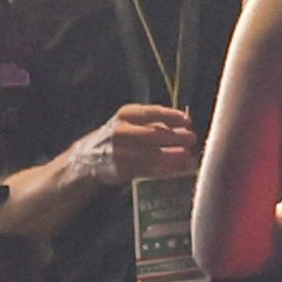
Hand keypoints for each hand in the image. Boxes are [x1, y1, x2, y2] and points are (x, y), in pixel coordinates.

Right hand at [67, 104, 194, 194]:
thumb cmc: (121, 135)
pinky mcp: (120, 168)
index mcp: (126, 114)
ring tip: (187, 156)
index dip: (172, 116)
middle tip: (192, 138)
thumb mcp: (132, 122)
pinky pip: (146, 169)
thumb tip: (185, 124)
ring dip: (172, 155)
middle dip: (175, 136)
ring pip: (151, 153)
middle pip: (153, 133)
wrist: (90, 156)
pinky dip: (162, 169)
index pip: (152, 112)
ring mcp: (119, 151)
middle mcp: (121, 130)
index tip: (188, 120)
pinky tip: (174, 168)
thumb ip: (155, 122)